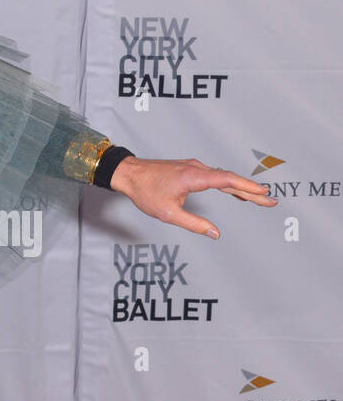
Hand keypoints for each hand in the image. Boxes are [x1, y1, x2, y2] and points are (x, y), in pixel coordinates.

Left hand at [109, 156, 276, 238]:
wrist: (128, 173)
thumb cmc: (145, 191)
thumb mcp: (168, 213)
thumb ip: (194, 224)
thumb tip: (215, 233)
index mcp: (193, 177)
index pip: (227, 180)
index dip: (248, 187)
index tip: (264, 193)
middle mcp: (196, 168)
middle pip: (229, 179)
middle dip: (251, 190)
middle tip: (271, 201)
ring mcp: (192, 166)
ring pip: (222, 177)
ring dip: (240, 187)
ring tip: (259, 198)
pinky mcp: (188, 168)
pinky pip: (214, 176)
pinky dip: (227, 183)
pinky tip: (234, 190)